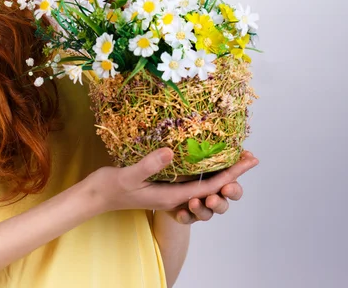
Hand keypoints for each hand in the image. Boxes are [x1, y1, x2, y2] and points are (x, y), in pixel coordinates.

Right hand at [86, 146, 257, 217]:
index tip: (249, 162)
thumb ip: (150, 165)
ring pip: (203, 183)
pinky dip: (205, 168)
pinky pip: (191, 178)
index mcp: (172, 196)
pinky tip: (208, 157)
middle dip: (233, 172)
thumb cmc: (111, 187)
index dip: (232, 174)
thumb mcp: (129, 176)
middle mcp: (175, 194)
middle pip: (212, 186)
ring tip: (236, 156)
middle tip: (251, 156)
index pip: (210, 187)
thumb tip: (171, 151)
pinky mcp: (163, 183)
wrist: (97, 196)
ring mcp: (170, 189)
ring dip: (221, 170)